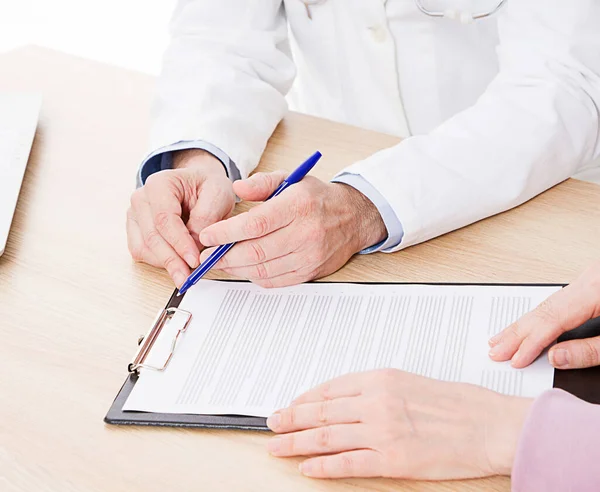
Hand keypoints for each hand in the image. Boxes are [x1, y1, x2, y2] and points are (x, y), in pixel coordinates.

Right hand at [126, 149, 235, 286]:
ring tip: (186, 274)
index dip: (179, 243)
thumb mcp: (218, 193)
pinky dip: (159, 262)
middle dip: (172, 260)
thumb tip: (195, 244)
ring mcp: (135, 215)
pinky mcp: (136, 230)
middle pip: (152, 236)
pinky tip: (177, 265)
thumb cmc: (207, 187)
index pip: (164, 219)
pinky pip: (142, 252)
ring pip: (144, 248)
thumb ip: (207, 215)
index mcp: (160, 184)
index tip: (195, 260)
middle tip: (189, 277)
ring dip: (166, 264)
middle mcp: (141, 198)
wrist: (199, 185)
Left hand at [198, 171, 386, 287]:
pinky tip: (243, 268)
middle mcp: (305, 233)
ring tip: (219, 262)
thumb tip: (237, 188)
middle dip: (225, 255)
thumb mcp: (291, 179)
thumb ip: (262, 183)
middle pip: (256, 251)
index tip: (207, 236)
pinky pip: (274, 280)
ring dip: (235, 268)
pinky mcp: (309, 272)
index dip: (226, 233)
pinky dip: (254, 276)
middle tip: (207, 254)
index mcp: (298, 206)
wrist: (354, 218)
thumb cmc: (317, 198)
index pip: (255, 224)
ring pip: (262, 269)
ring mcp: (309, 256)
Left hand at [266, 370, 530, 478]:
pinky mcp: (392, 461)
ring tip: (277, 446)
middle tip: (271, 423)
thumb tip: (346, 401)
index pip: (330, 388)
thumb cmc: (458, 402)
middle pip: (321, 411)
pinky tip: (307, 468)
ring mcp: (382, 432)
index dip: (305, 399)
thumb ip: (377, 390)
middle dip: (291, 418)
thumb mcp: (411, 383)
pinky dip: (323, 467)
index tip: (290, 405)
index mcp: (381, 379)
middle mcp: (376, 402)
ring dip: (296, 442)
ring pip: (326, 437)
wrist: (491, 425)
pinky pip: (347, 464)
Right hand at [489, 261, 599, 368]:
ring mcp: (587, 281)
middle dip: (517, 333)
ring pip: (546, 305)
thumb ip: (590, 351)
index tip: (515, 359)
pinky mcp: (589, 285)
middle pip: (542, 310)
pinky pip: (555, 302)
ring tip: (502, 340)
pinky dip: (539, 317)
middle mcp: (586, 281)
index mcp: (593, 290)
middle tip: (496, 351)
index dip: (531, 342)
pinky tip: (527, 325)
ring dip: (523, 325)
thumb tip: (555, 358)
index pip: (551, 319)